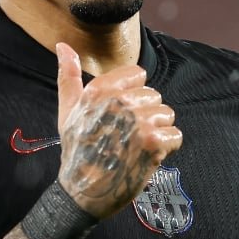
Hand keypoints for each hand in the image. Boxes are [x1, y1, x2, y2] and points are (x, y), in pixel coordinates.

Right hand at [54, 42, 182, 219]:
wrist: (83, 193)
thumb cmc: (76, 150)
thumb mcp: (67, 110)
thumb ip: (68, 74)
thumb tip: (62, 45)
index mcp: (99, 90)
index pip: (138, 75)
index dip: (132, 96)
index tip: (118, 116)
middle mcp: (119, 101)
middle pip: (154, 96)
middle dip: (145, 116)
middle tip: (124, 137)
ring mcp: (138, 121)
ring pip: (167, 114)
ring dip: (157, 132)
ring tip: (135, 147)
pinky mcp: (153, 142)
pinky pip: (175, 135)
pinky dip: (167, 148)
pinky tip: (147, 157)